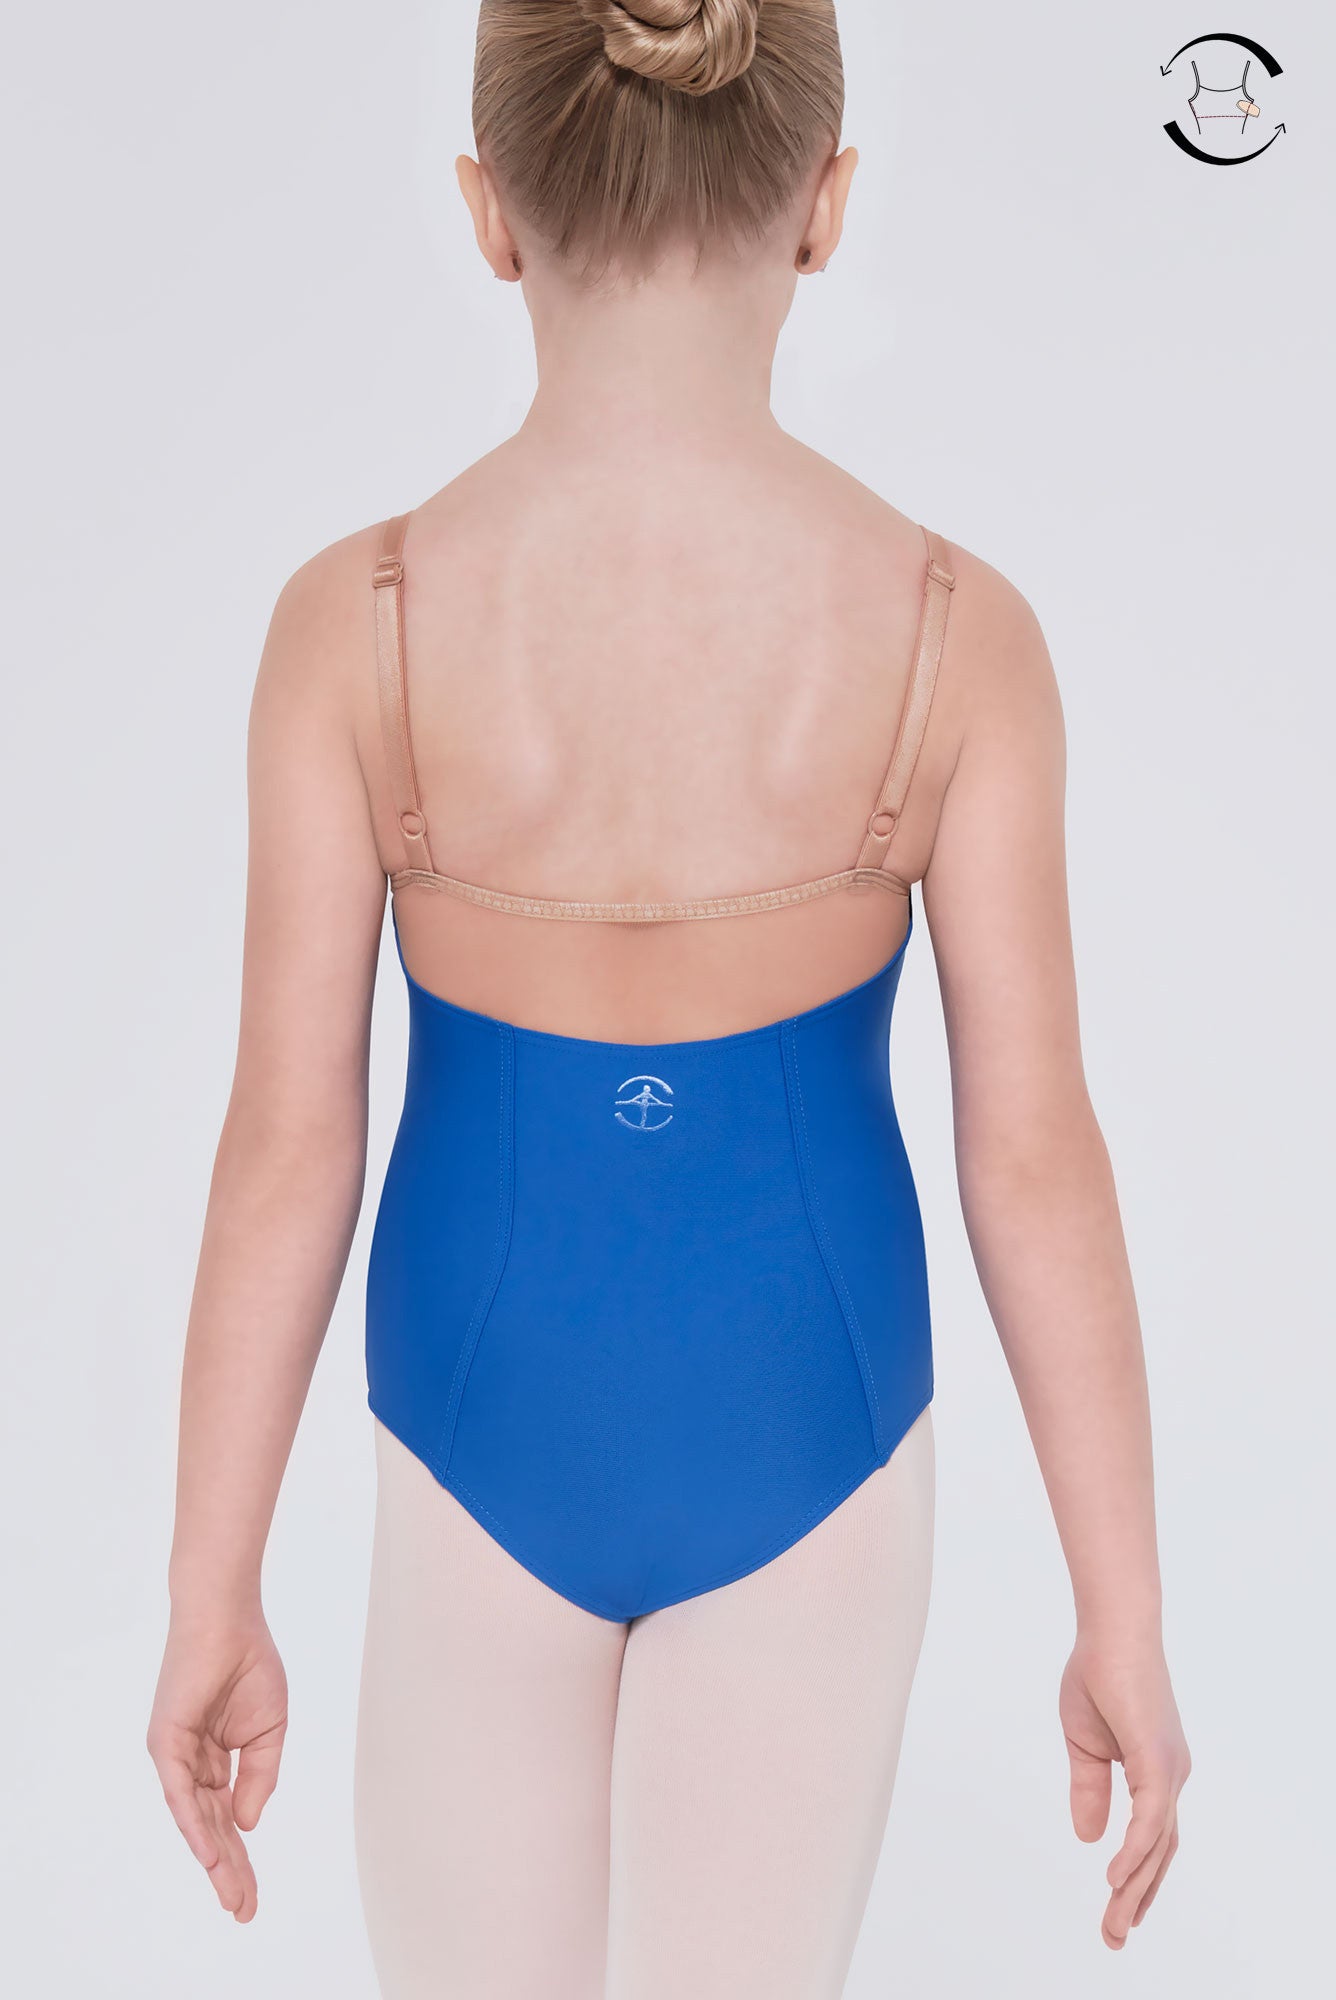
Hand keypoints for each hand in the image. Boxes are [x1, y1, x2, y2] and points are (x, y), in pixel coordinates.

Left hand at [147, 1611, 287, 1922]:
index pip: (227, 1822)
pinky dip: (195, 1824)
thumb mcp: (269, 1730)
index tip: (252, 1899)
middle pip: (212, 1830)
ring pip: (196, 1820)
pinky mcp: (165, 1742)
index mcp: (214, 1762)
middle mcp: (190, 1766)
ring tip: (232, 1895)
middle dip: (229, 1872)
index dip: (241, 1860)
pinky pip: (181, 1792)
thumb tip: (247, 1825)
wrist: (229, 1618)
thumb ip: (260, 1777)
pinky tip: (210, 1854)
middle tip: (244, 1912)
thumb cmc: (250, 1663)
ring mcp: (176, 1756)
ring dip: (215, 1860)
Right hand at [1060, 1637, 1189, 1948]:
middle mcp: (1171, 1775)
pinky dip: (1135, 1852)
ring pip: (1157, 1845)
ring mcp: (1169, 1770)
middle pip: (1159, 1852)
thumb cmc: (1097, 1673)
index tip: (1118, 1913)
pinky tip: (1114, 1878)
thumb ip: (1089, 1789)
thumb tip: (1088, 1839)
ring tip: (1112, 1924)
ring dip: (1134, 1888)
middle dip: (1136, 1898)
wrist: (1110, 1630)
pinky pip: (1151, 1820)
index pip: (1153, 1838)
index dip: (1137, 1876)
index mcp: (1156, 1770)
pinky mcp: (1158, 1761)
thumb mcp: (1084, 1743)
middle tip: (1113, 1937)